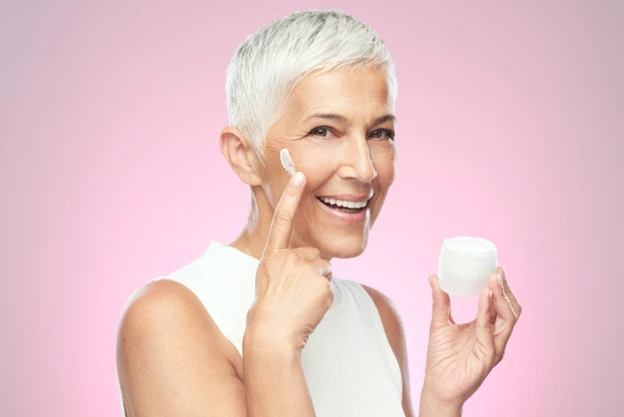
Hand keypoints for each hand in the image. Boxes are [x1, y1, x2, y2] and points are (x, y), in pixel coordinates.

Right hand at [245, 171, 333, 351]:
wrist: (272, 334)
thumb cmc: (269, 312)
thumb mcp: (269, 281)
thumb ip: (286, 265)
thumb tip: (316, 263)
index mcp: (272, 257)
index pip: (282, 220)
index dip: (291, 197)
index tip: (300, 175)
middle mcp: (288, 257)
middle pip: (313, 256)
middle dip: (311, 273)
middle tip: (295, 295)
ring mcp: (304, 268)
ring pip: (324, 271)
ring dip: (318, 286)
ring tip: (300, 303)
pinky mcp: (320, 281)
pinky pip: (329, 287)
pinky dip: (323, 299)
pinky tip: (309, 308)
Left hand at [421, 267, 521, 409]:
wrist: (437, 385)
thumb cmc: (441, 358)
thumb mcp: (439, 323)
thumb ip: (440, 301)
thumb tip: (434, 277)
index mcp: (485, 327)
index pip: (499, 304)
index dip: (499, 287)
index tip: (495, 269)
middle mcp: (494, 335)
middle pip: (509, 309)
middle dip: (505, 289)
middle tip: (497, 272)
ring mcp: (494, 346)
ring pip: (508, 318)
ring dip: (501, 298)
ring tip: (493, 280)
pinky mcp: (489, 356)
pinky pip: (491, 330)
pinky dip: (487, 311)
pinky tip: (484, 297)